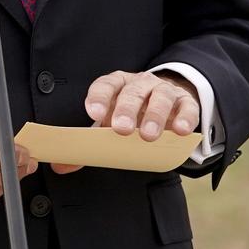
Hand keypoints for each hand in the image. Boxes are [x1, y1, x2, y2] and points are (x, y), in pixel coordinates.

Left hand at [54, 70, 200, 174]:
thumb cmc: (134, 113)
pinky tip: (180, 130)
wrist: (168, 100)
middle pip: (132, 92)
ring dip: (154, 115)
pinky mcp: (186, 102)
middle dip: (126, 109)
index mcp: (117, 85)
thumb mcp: (112, 123)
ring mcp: (164, 90)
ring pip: (160, 96)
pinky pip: (187, 107)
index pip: (105, 85)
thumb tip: (61, 165)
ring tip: (149, 135)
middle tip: (121, 129)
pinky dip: (184, 118)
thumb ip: (91, 142)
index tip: (93, 113)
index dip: (99, 97)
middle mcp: (140, 83)